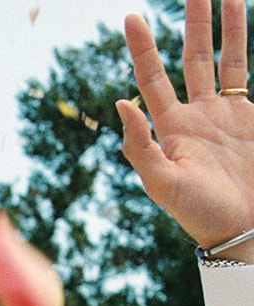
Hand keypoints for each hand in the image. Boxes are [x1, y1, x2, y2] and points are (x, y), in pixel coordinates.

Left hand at [119, 0, 253, 256]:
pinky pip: (246, 74)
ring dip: (225, 27)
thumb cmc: (197, 213)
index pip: (152, 77)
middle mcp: (195, 114)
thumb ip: (139, 146)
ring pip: (224, 59)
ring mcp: (225, 114)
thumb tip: (121, 102)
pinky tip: (248, 25)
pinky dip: (247, 49)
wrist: (241, 228)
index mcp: (169, 127)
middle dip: (192, 22)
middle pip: (192, 56)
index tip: (131, 17)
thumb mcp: (161, 183)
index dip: (143, 48)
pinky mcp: (250, 118)